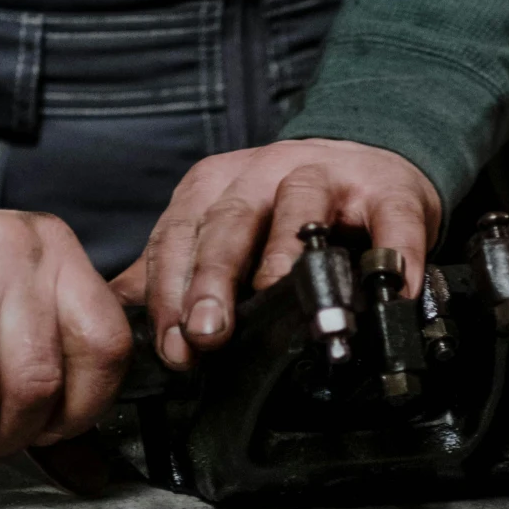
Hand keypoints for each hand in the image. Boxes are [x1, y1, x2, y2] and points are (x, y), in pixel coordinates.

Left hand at [115, 141, 440, 368]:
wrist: (369, 163)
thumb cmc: (287, 206)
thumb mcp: (220, 223)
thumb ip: (172, 264)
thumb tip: (116, 310)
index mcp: (216, 186)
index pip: (179, 236)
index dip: (171, 292)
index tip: (172, 346)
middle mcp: (266, 172)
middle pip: (230, 223)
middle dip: (214, 279)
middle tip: (208, 332)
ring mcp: (328, 175)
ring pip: (302, 207)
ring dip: (289, 257)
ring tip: (287, 303)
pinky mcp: (388, 188)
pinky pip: (390, 219)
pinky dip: (392, 254)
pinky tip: (386, 290)